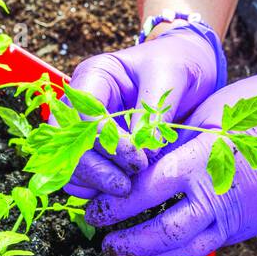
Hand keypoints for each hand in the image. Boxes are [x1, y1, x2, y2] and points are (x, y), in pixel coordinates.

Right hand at [63, 23, 224, 198]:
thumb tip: (143, 152)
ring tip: (127, 190)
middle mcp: (80, 103)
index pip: (84, 115)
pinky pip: (81, 177)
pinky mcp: (93, 150)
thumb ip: (154, 112)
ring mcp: (82, 128)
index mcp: (94, 76)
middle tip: (126, 187)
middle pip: (68, 144)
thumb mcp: (171, 76)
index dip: (108, 143)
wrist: (187, 69)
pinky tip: (121, 191)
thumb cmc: (177, 64)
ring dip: (94, 183)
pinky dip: (96, 190)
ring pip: (70, 165)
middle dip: (95, 169)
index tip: (139, 160)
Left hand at [84, 61, 256, 255]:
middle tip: (101, 236)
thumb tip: (130, 166)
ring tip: (122, 249)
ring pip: (185, 248)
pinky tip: (157, 247)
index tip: (95, 206)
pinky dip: (177, 250)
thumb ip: (170, 145)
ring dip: (148, 254)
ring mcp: (239, 214)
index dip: (117, 204)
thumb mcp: (206, 116)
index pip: (148, 190)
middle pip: (163, 230)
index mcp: (205, 157)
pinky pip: (206, 246)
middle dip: (127, 238)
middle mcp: (222, 192)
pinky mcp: (249, 227)